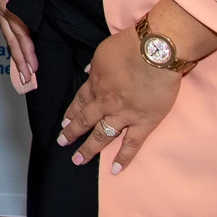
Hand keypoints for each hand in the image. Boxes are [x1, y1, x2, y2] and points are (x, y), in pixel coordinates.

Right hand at [0, 0, 36, 89]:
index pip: (21, 33)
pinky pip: (5, 25)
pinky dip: (11, 40)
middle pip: (13, 39)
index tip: (33, 69)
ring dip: (16, 53)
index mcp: (10, 2)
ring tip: (23, 70)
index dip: (28, 51)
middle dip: (21, 60)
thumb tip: (37, 16)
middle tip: (28, 78)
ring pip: (9, 34)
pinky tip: (15, 45)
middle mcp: (3, 7)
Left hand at [57, 27, 181, 171]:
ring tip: (78, 160)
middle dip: (72, 133)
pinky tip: (114, 169)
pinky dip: (123, 158)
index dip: (71, 113)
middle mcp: (105, 102)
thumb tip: (90, 72)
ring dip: (89, 148)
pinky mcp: (143, 123)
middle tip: (62, 142)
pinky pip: (131, 144)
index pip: (79, 101)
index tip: (64, 122)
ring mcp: (123, 115)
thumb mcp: (103, 52)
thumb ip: (96, 66)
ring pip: (102, 135)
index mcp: (96, 83)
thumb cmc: (130, 47)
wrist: (154, 52)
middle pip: (85, 120)